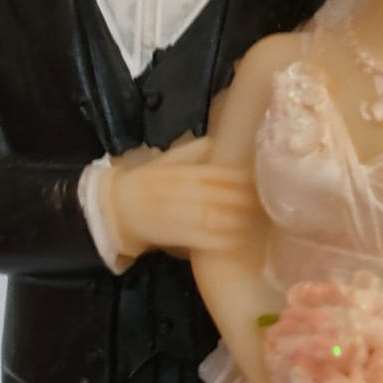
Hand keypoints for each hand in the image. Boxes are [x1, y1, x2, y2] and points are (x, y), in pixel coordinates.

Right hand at [112, 137, 256, 256]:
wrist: (115, 208)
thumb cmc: (146, 183)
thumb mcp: (168, 161)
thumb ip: (194, 151)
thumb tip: (223, 140)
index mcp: (181, 172)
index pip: (217, 173)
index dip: (241, 179)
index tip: (261, 181)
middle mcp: (180, 191)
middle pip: (219, 195)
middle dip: (245, 200)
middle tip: (267, 204)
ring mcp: (177, 214)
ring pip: (213, 217)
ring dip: (238, 221)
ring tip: (256, 222)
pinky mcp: (174, 236)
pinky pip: (202, 240)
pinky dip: (222, 241)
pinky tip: (237, 241)